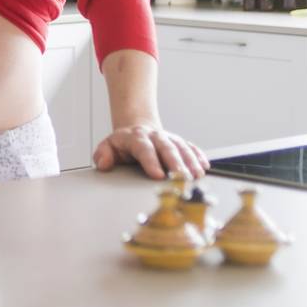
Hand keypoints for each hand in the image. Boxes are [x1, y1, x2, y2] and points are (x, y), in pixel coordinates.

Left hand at [93, 124, 208, 179]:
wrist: (138, 129)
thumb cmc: (123, 144)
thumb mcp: (108, 146)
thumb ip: (103, 154)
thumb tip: (104, 163)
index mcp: (136, 138)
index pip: (144, 149)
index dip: (151, 161)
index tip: (158, 175)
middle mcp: (155, 136)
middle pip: (167, 148)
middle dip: (176, 163)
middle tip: (182, 177)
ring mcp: (169, 139)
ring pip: (182, 148)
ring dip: (190, 162)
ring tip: (196, 176)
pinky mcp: (179, 143)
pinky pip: (191, 148)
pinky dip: (198, 156)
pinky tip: (204, 166)